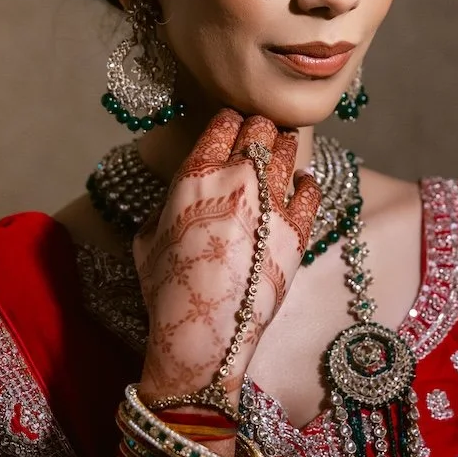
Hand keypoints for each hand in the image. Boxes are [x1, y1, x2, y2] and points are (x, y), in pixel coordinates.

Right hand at [133, 110, 319, 411]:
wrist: (203, 334)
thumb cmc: (167, 290)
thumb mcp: (146, 238)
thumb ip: (165, 205)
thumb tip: (178, 197)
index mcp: (194, 175)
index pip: (222, 123)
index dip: (229, 123)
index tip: (233, 127)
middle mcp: (236, 179)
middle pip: (259, 128)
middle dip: (259, 130)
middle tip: (260, 139)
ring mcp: (271, 203)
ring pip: (287, 149)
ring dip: (283, 148)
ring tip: (282, 153)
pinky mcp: (297, 230)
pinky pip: (311, 188)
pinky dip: (305, 183)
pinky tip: (300, 186)